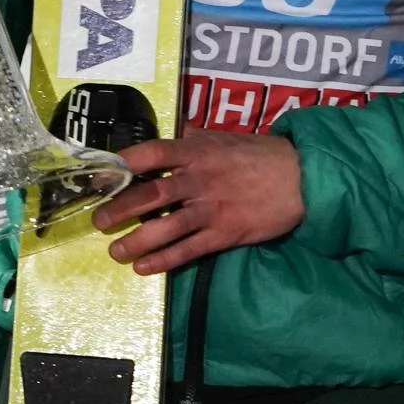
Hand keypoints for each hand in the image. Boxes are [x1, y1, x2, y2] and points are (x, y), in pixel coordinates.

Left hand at [94, 131, 304, 274]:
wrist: (304, 178)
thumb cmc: (262, 156)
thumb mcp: (227, 138)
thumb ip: (198, 139)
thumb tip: (178, 135)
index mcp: (198, 152)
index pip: (152, 153)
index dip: (122, 164)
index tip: (100, 177)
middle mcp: (200, 179)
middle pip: (150, 194)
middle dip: (119, 209)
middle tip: (99, 221)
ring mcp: (212, 208)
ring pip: (165, 227)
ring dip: (136, 241)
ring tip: (116, 252)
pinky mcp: (226, 233)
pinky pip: (188, 250)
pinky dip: (164, 261)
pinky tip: (145, 268)